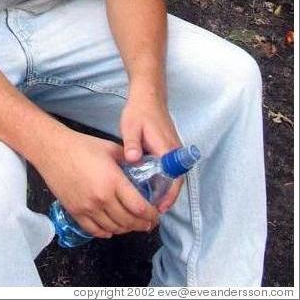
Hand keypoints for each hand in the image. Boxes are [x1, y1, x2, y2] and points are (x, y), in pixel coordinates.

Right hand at [38, 129, 159, 238]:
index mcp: (113, 181)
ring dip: (125, 229)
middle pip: (128, 221)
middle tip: (148, 222)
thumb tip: (143, 167)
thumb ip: (128, 160)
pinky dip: (106, 232)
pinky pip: (95, 230)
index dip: (151, 214)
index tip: (156, 215)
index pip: (138, 207)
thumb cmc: (81, 145)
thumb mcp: (110, 148)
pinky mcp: (75, 212)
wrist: (52, 150)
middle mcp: (101, 198)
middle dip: (142, 224)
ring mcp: (87, 208)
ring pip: (113, 229)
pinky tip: (112, 228)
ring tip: (131, 224)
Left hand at [120, 86, 183, 213]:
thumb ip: (132, 143)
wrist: (148, 95)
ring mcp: (174, 149)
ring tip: (151, 203)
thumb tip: (132, 160)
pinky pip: (171, 169)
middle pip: (176, 181)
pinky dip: (164, 180)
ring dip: (166, 190)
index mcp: (166, 148)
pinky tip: (151, 186)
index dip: (168, 196)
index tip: (159, 208)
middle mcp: (174, 151)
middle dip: (167, 198)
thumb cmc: (139, 111)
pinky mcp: (170, 148)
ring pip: (174, 176)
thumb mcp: (130, 126)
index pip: (173, 178)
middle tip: (152, 212)